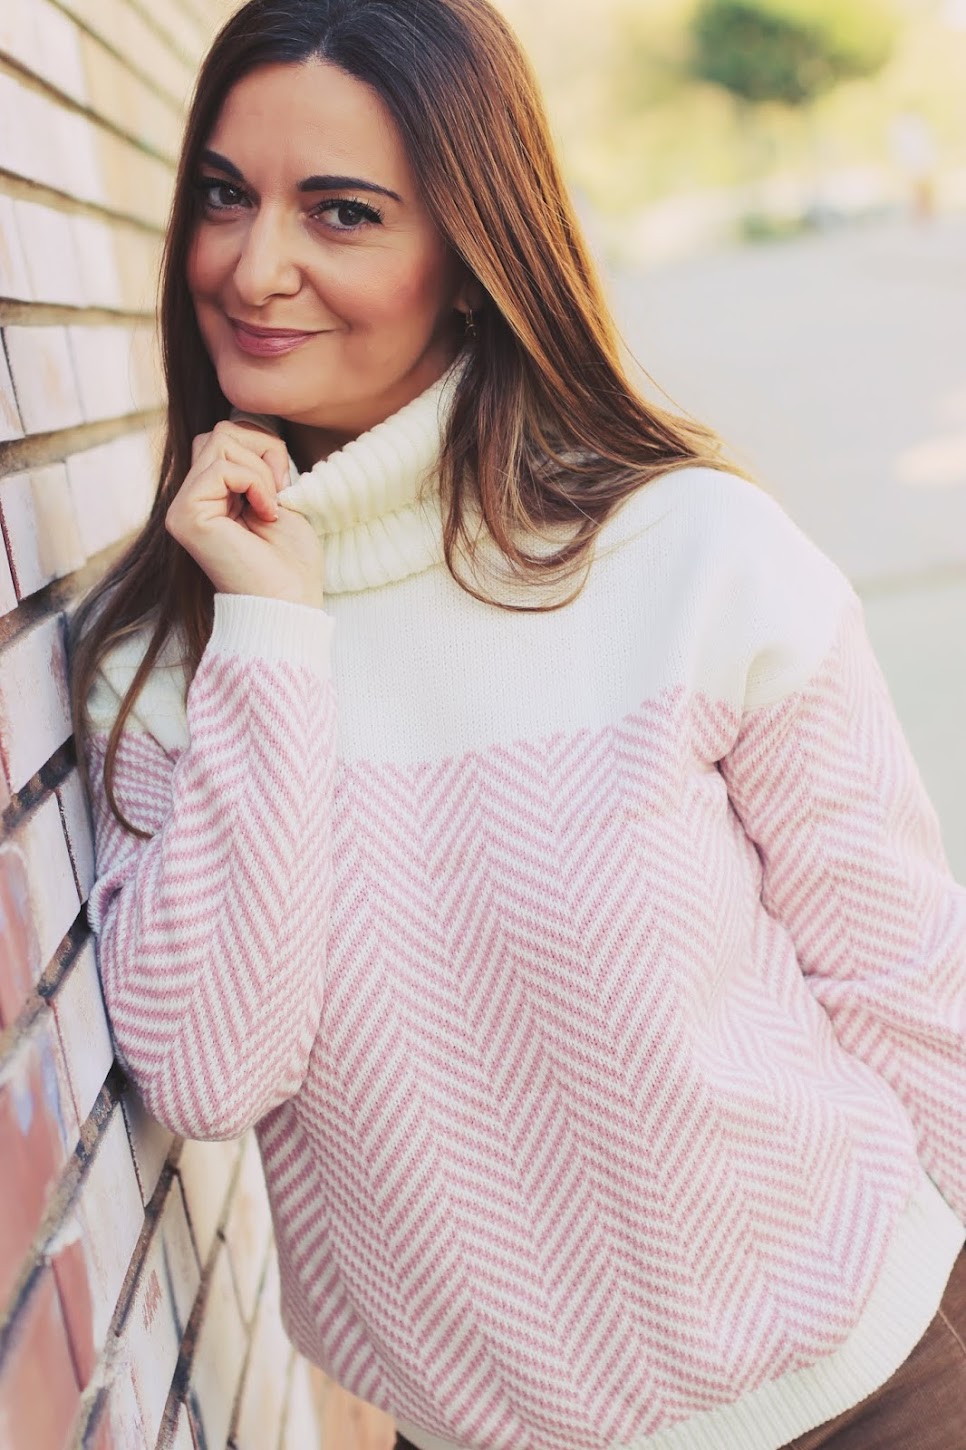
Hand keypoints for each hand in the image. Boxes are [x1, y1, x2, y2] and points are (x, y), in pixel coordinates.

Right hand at [165, 420, 324, 607]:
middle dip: (262, 452)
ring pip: (220, 440)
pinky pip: (223, 467)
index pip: (225, 438)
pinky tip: (264, 515)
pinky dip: (256, 483)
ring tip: (270, 508)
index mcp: (209, 496)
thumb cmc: (290, 559)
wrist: (289, 602)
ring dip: (262, 471)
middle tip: (279, 496)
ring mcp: (182, 508)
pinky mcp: (185, 515)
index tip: (282, 490)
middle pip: (219, 432)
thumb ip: (255, 461)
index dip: (262, 450)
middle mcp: (188, 500)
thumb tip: (245, 422)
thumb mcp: (277, 494)